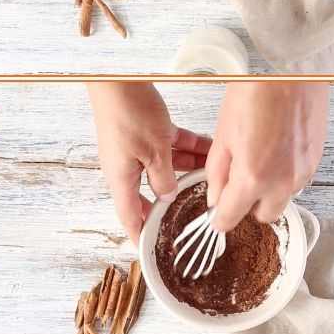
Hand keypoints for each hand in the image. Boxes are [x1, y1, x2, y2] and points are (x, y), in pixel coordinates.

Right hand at [88, 82, 211, 243]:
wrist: (118, 80)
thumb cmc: (127, 113)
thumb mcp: (153, 150)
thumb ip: (163, 177)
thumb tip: (168, 194)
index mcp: (122, 178)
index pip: (130, 218)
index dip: (140, 237)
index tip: (151, 253)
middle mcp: (127, 167)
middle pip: (153, 193)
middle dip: (176, 201)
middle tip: (197, 213)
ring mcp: (137, 149)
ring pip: (167, 168)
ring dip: (190, 171)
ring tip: (215, 177)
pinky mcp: (146, 133)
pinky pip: (171, 148)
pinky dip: (189, 150)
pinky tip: (210, 151)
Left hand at [207, 83, 328, 230]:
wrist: (292, 69)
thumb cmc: (256, 93)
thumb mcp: (223, 135)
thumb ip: (218, 173)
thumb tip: (215, 197)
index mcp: (253, 177)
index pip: (231, 218)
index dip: (219, 218)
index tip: (215, 213)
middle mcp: (283, 181)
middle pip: (263, 216)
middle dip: (247, 206)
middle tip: (235, 184)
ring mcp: (304, 172)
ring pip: (283, 199)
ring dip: (268, 191)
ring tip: (256, 159)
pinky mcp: (316, 159)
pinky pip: (297, 180)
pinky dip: (283, 175)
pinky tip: (273, 150)